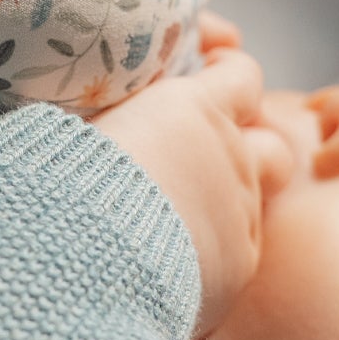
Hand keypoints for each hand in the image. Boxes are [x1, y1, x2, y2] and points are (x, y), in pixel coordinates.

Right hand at [89, 50, 289, 339]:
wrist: (83, 254)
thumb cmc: (66, 178)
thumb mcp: (75, 120)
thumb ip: (105, 106)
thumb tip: (92, 102)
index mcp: (192, 108)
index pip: (242, 76)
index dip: (231, 73)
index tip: (213, 72)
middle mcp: (229, 157)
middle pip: (272, 146)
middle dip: (252, 149)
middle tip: (211, 160)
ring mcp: (240, 214)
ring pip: (256, 205)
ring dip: (227, 205)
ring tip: (180, 220)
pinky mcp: (236, 267)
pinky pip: (235, 255)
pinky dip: (210, 254)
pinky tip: (168, 262)